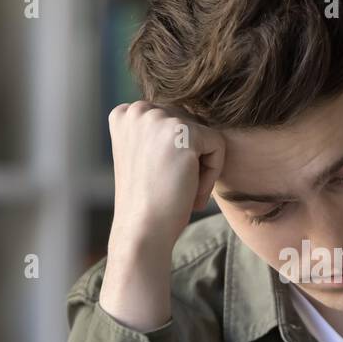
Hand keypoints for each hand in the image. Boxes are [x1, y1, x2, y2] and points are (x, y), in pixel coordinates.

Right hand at [99, 101, 225, 328]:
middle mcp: (137, 110)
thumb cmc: (148, 203)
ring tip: (182, 192)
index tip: (161, 180)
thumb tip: (195, 119)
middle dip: (191, 161)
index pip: (173, 122)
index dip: (176, 155)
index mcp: (124, 114)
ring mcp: (158, 118)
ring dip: (202, 169)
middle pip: (191, 126)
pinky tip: (192, 193)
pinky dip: (212, 174)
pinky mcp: (182, 130)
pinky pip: (218, 145)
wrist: (142, 231)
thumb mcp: (146, 158)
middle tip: (174, 190)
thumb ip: (160, 133)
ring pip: (205, 137)